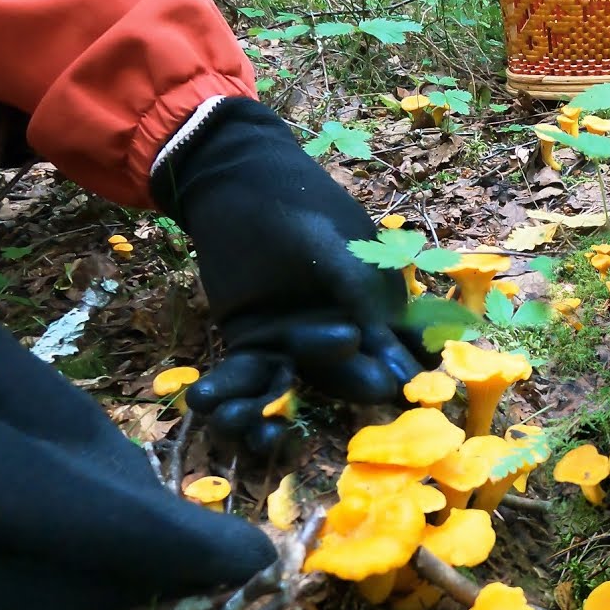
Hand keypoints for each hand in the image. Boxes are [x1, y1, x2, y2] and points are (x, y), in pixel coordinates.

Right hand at [0, 273, 275, 609]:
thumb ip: (57, 424)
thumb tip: (134, 491)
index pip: (110, 542)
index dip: (192, 553)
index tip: (256, 558)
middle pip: (77, 591)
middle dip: (153, 568)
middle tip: (211, 542)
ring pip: (34, 602)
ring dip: (104, 572)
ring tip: (151, 527)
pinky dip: (46, 569)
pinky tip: (71, 528)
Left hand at [151, 97, 432, 451]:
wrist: (232, 181)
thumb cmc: (297, 204)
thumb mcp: (337, 248)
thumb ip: (364, 302)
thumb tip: (400, 369)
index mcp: (373, 310)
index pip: (393, 353)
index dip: (390, 377)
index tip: (384, 395)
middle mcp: (340, 335)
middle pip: (341, 380)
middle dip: (323, 402)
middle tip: (306, 416)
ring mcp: (294, 343)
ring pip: (289, 387)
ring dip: (267, 412)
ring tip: (247, 428)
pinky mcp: (252, 343)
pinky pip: (244, 376)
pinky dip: (228, 393)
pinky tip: (208, 405)